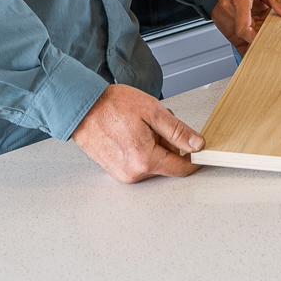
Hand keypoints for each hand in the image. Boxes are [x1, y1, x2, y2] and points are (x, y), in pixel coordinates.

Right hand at [69, 84, 203, 183]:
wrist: (81, 107)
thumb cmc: (112, 106)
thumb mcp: (153, 111)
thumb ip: (178, 131)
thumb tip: (197, 144)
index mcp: (145, 160)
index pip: (180, 168)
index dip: (193, 157)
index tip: (198, 148)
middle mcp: (133, 173)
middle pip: (166, 163)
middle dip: (166, 143)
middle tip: (154, 123)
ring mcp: (123, 174)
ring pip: (152, 162)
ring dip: (152, 146)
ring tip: (138, 126)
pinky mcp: (115, 171)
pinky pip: (138, 163)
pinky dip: (140, 149)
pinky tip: (129, 134)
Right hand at [201, 0, 280, 52]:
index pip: (243, 29)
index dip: (255, 39)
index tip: (268, 42)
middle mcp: (230, 5)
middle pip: (246, 29)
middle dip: (263, 31)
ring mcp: (227, 6)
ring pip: (245, 24)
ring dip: (260, 23)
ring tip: (275, 13)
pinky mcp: (229, 5)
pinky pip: (242, 17)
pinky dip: (255, 16)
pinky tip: (267, 8)